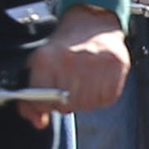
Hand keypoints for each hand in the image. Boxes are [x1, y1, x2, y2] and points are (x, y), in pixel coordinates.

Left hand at [28, 4, 130, 126]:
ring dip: (85, 100)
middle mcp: (70, 61)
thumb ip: (32, 100)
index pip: (41, 102)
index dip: (45, 104)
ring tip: (84, 82)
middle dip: (66, 101)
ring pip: (87, 105)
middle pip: (66, 105)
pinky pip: (106, 99)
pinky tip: (98, 81)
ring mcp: (95, 64)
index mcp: (46, 60)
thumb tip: (38, 123)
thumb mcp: (40, 67)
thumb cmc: (64, 50)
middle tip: (69, 85)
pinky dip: (101, 96)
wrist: (92, 24)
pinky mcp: (116, 67)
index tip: (49, 97)